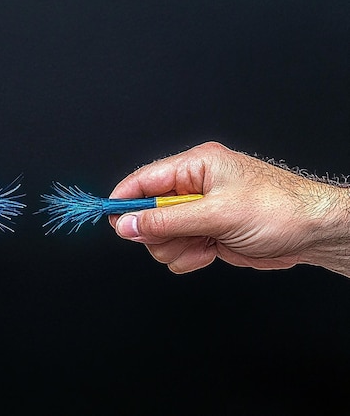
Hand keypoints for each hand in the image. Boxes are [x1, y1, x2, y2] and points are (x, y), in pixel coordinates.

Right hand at [109, 142, 349, 275]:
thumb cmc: (278, 209)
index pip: (143, 180)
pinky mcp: (204, 234)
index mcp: (195, 166)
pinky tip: (211, 250)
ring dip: (176, 248)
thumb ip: (166, 220)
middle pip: (147, 213)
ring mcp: (197, 212)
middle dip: (159, 232)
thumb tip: (127, 224)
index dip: (123, 200)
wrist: (312, 233)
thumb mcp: (217, 214)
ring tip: (203, 243)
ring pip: (159, 236)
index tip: (110, 220)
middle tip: (180, 236)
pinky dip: (189, 257)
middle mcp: (193, 187)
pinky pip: (176, 251)